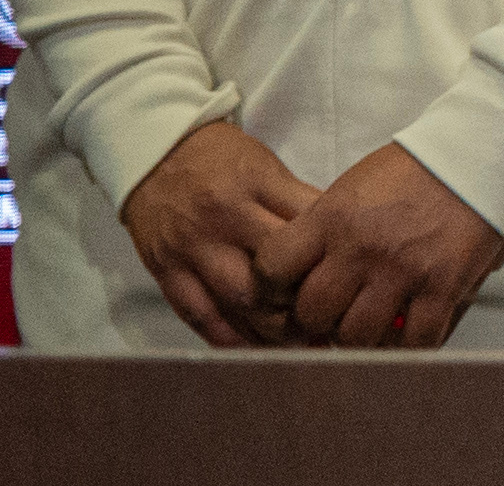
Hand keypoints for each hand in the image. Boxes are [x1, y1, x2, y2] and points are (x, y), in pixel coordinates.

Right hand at [119, 121, 319, 346]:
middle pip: (271, 272)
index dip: (328, 257)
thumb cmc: (221, 159)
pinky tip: (254, 348)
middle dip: (302, 299)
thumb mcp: (267, 167)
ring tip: (298, 339)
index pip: (302, 228)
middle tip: (328, 315)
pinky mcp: (167, 272)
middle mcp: (223, 220)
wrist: (154, 154)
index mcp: (255, 186)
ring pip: (237, 300)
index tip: (348, 277)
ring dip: (271, 327)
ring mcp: (192, 250)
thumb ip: (297, 202)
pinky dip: (228, 337)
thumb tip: (338, 240)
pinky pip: (198, 315)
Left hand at [250, 142, 503, 348]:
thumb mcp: (354, 186)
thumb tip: (302, 274)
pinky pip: (415, 341)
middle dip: (318, 321)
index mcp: (332, 218)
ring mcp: (403, 270)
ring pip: (356, 336)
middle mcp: (361, 248)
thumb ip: (323, 229)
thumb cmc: (415, 167)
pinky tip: (406, 335)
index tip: (287, 293)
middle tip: (332, 315)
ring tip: (368, 328)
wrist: (479, 151)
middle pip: (313, 313)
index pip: (272, 269)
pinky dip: (407, 348)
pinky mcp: (443, 286)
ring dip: (358, 339)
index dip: (273, 289)